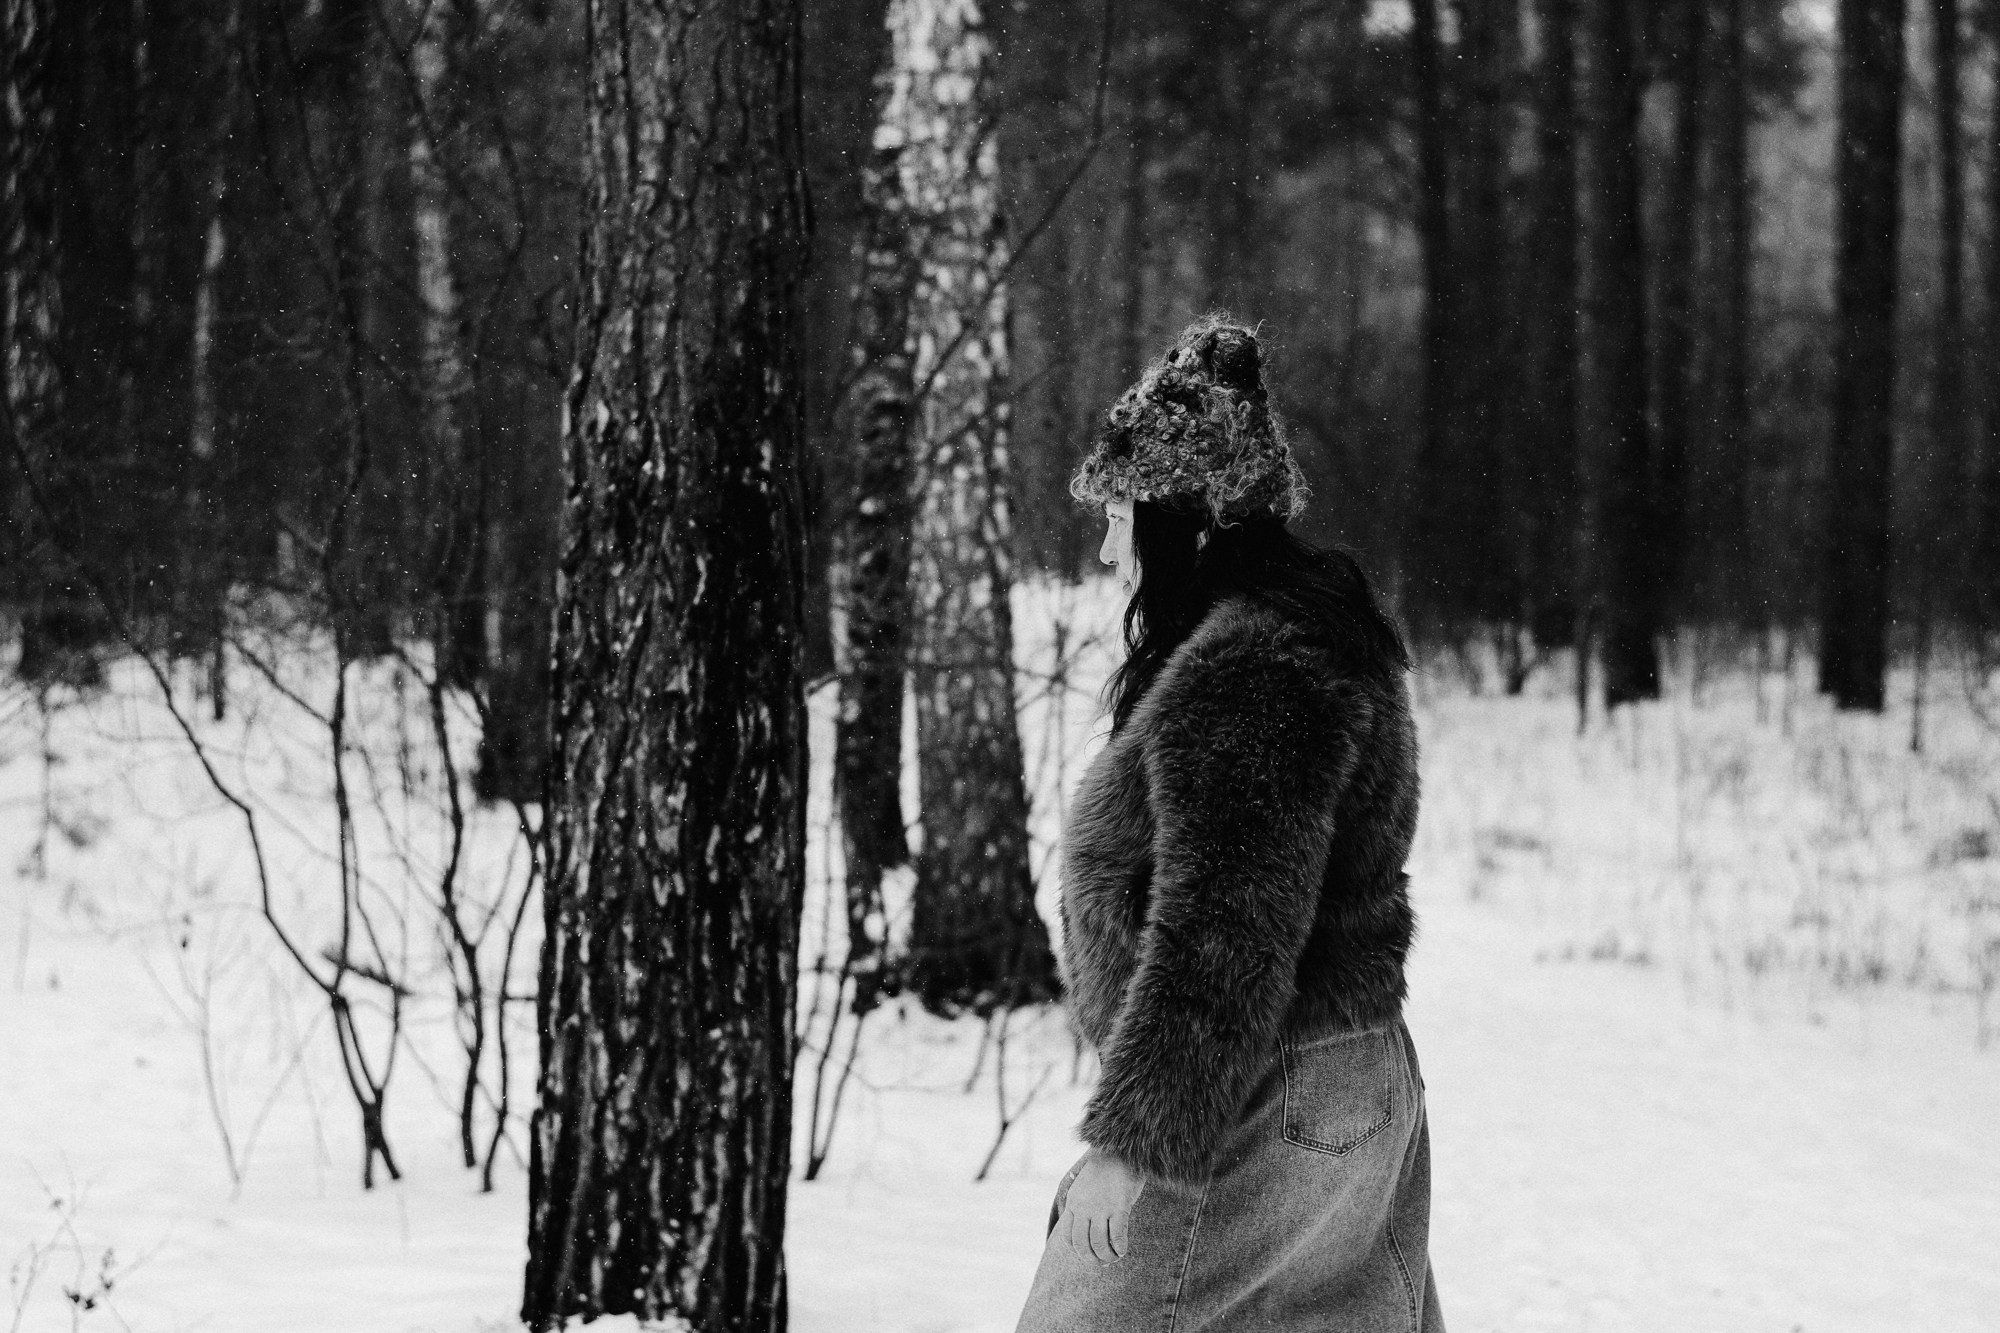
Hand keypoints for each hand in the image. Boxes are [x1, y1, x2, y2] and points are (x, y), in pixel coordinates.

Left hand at [1061, 1148, 1144, 1263]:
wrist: (1119, 1151)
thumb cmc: (1104, 1171)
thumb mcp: (1083, 1187)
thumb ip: (1082, 1206)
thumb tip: (1087, 1228)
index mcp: (1073, 1203)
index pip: (1069, 1237)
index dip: (1078, 1251)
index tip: (1089, 1255)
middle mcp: (1083, 1207)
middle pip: (1082, 1245)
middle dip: (1092, 1260)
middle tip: (1102, 1264)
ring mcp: (1101, 1207)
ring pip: (1100, 1244)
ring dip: (1108, 1257)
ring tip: (1115, 1258)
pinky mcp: (1119, 1206)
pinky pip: (1117, 1235)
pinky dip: (1120, 1247)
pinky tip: (1123, 1249)